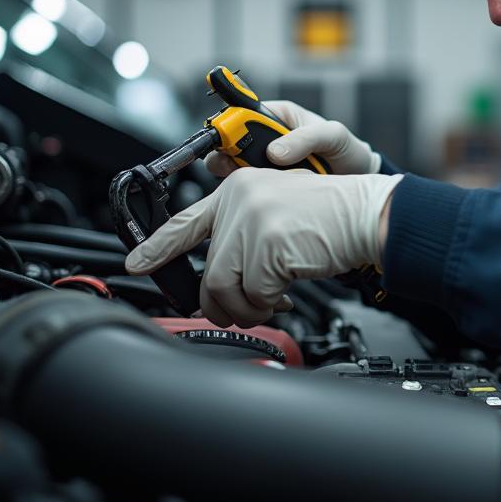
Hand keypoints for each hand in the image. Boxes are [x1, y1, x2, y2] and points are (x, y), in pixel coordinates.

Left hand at [125, 168, 402, 328]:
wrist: (365, 213)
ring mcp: (253, 221)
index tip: (136, 263)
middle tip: (235, 313)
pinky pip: (254, 294)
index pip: (185, 222)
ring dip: (246, 308)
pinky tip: (284, 296)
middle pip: (210, 271)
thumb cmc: (329, 216)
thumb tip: (218, 279)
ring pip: (225, 286)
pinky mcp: (268, 245)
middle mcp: (240, 200)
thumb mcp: (278, 212)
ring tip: (266, 304)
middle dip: (222, 302)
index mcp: (238, 189)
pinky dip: (268, 304)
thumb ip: (244, 233)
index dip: (157, 247)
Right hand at [205, 100, 380, 177]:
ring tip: (260, 186)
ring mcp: (266, 162)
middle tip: (238, 170)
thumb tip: (274, 151)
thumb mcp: (333, 136)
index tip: (229, 143)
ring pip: (236, 169)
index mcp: (277, 115)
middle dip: (228, 157)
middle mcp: (266, 137)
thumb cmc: (347, 149)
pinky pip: (251, 188)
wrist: (358, 178)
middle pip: (230, 145)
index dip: (230, 127)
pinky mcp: (269, 183)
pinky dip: (254, 193)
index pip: (241, 114)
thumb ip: (306, 138)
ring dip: (242, 179)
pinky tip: (267, 198)